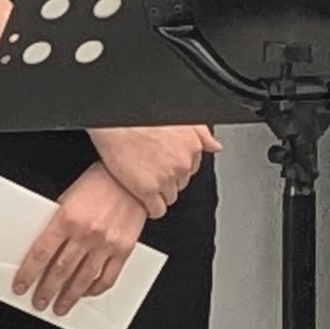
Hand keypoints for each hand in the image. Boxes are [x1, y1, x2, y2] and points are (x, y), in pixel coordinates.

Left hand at [14, 165, 150, 314]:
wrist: (132, 178)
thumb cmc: (101, 181)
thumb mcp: (69, 194)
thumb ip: (58, 220)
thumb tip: (45, 245)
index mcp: (67, 218)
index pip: (41, 253)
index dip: (28, 273)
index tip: (21, 285)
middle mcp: (86, 233)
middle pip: (60, 270)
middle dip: (47, 290)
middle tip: (39, 302)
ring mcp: (106, 243)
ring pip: (83, 279)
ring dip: (69, 296)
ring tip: (60, 307)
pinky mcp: (123, 249)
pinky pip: (108, 277)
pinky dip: (95, 289)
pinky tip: (86, 294)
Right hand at [88, 119, 214, 218]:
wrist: (114, 123)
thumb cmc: (140, 118)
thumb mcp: (180, 120)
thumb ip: (200, 134)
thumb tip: (215, 146)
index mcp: (191, 147)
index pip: (190, 169)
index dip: (176, 168)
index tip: (165, 166)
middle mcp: (182, 164)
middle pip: (180, 183)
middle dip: (169, 180)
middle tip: (152, 172)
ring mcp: (166, 178)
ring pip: (169, 197)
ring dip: (160, 193)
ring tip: (145, 183)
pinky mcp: (148, 191)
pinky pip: (157, 210)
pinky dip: (152, 208)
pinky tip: (144, 201)